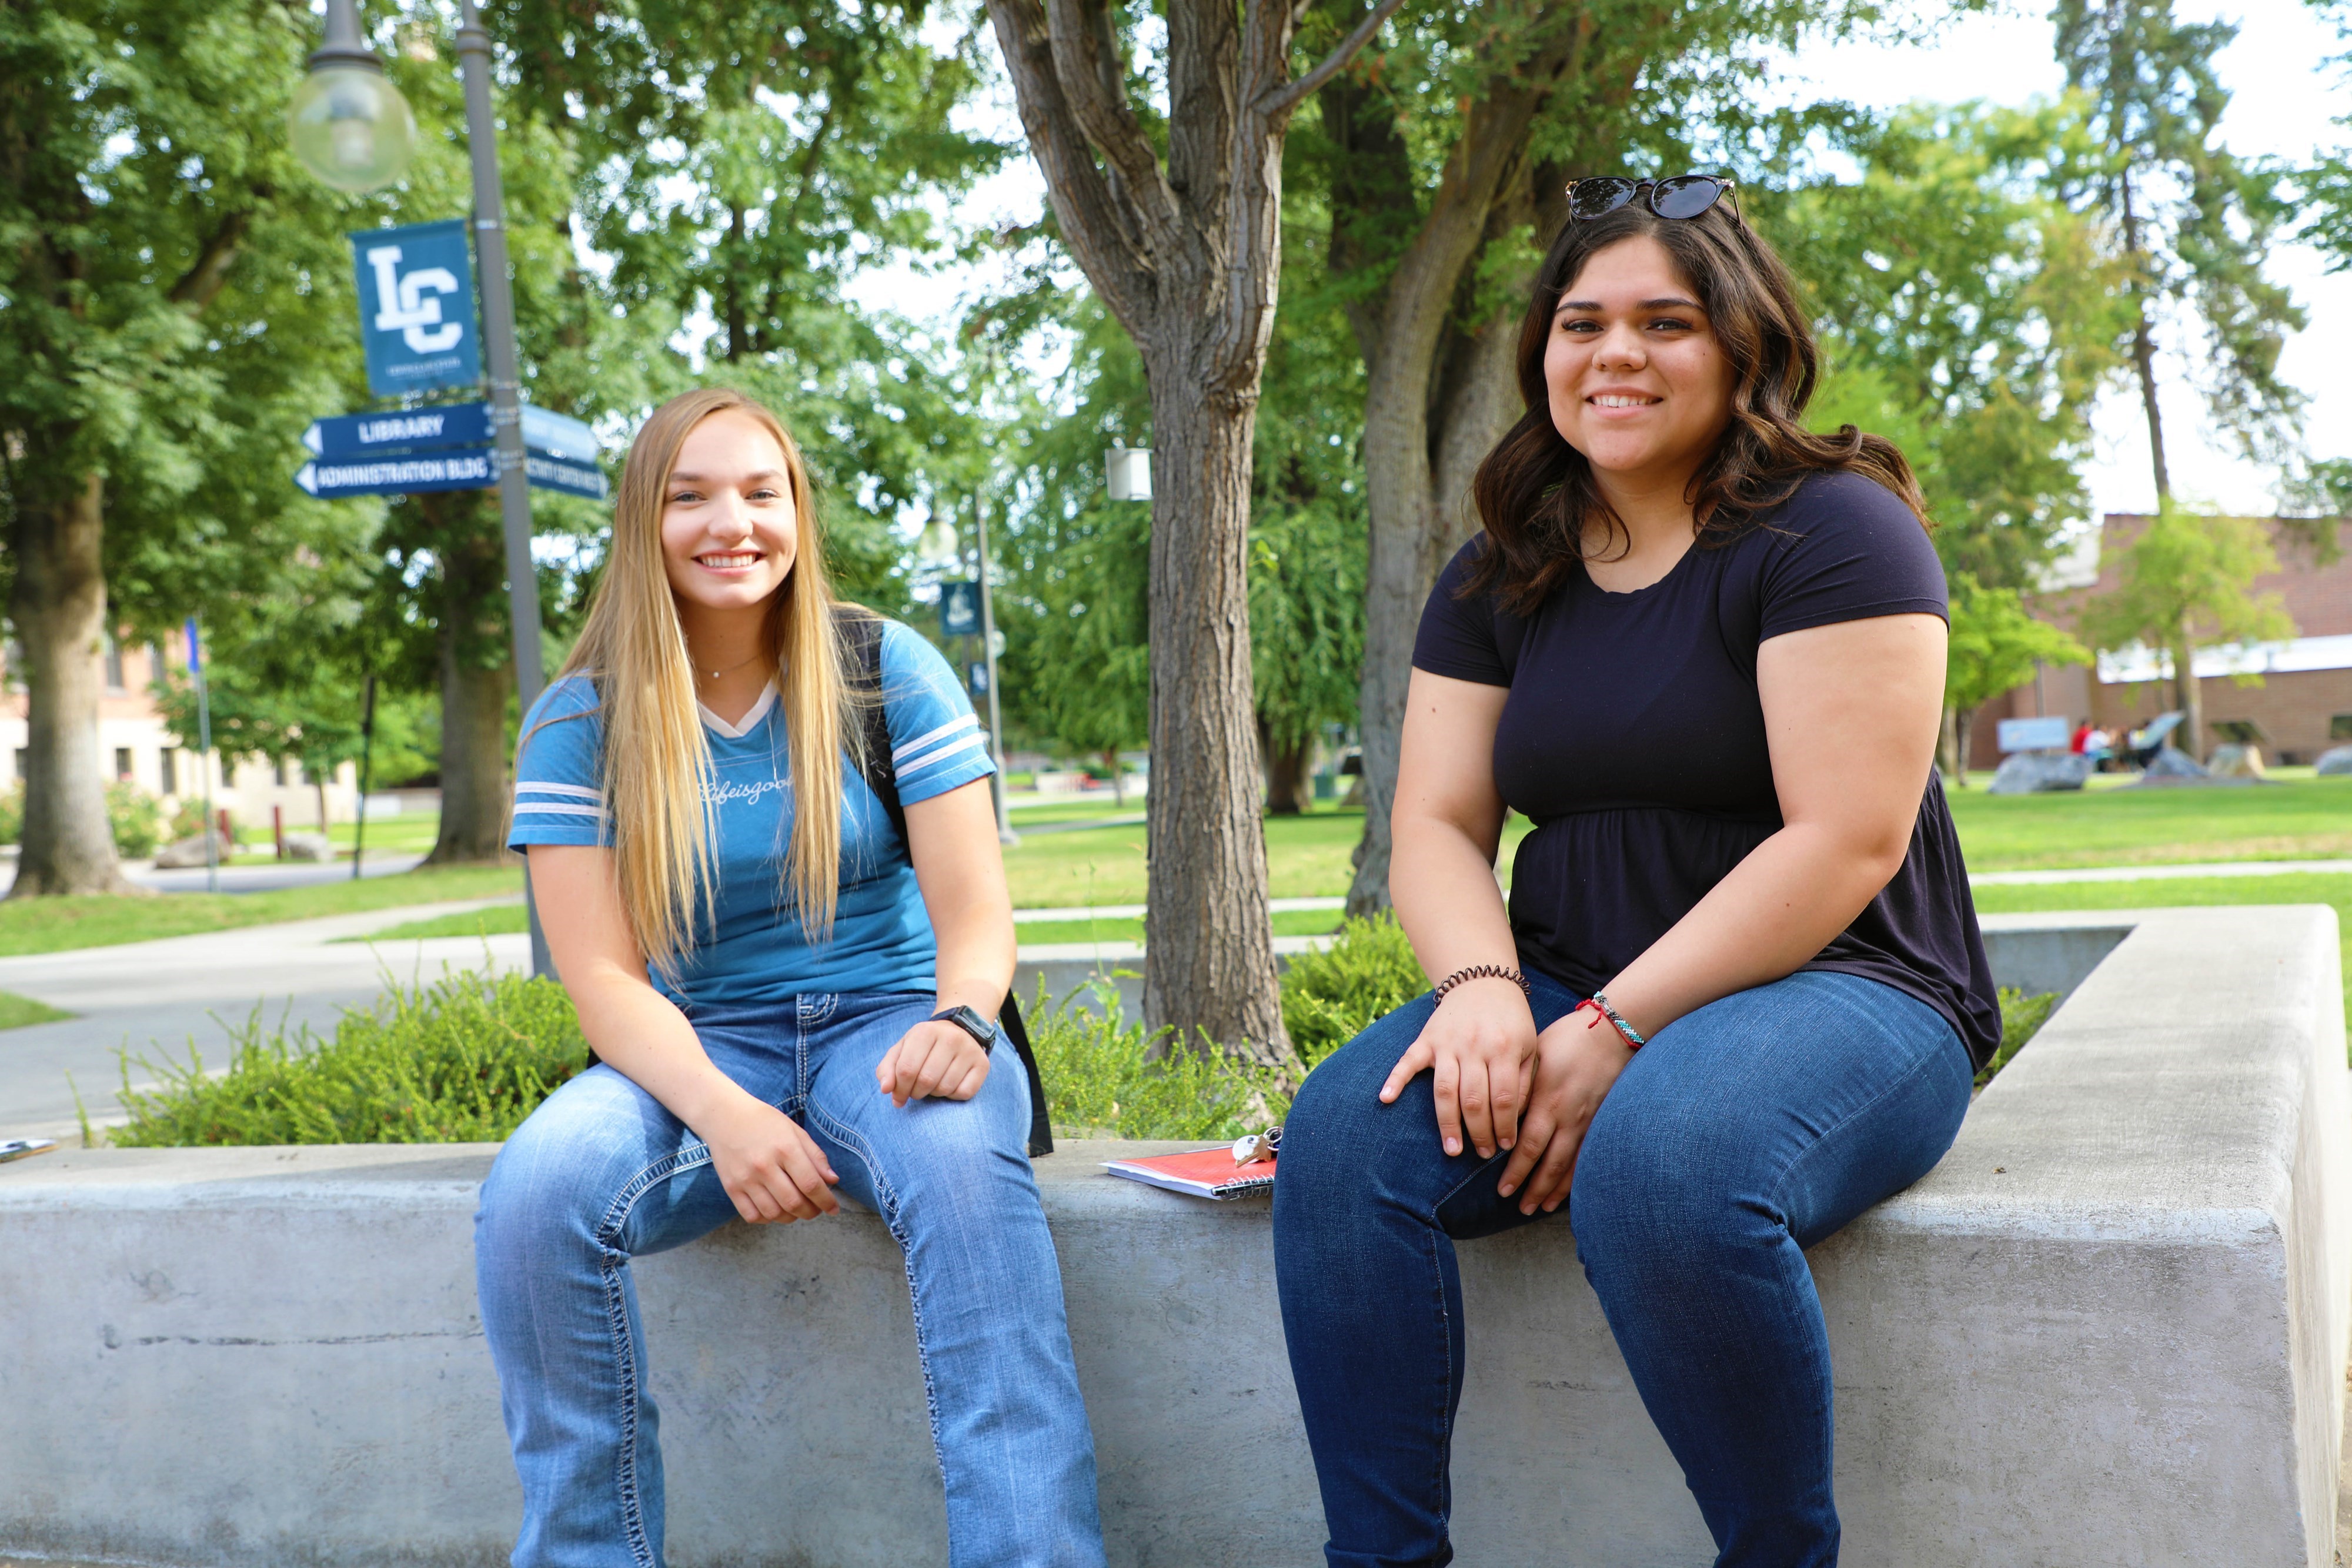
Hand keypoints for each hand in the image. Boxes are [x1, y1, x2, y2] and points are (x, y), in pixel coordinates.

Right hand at [700, 1093, 840, 1223]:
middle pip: (794, 1203)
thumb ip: (815, 1156)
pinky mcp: (731, 1187)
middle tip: (816, 1210)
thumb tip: (832, 1180)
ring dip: (791, 1218)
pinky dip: (768, 1219)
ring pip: (774, 1213)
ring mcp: (745, 1178)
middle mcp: (764, 1165)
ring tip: (797, 1210)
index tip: (833, 1208)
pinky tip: (775, 1210)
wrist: (724, 1116)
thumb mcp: (794, 1131)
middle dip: (811, 1212)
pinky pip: (752, 1215)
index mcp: (785, 1148)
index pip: (811, 1184)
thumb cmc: (764, 1122)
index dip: (826, 1201)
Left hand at [876, 1020, 991, 1107]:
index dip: (899, 1089)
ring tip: (933, 1084)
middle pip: (926, 1080)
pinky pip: (963, 1093)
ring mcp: (969, 1050)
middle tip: (915, 1091)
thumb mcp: (902, 1050)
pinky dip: (953, 1095)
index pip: (906, 1069)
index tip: (897, 1096)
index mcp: (925, 1031)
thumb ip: (887, 1069)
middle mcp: (950, 1038)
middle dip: (915, 1093)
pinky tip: (950, 1084)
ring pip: (945, 1088)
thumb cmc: (924, 1046)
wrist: (958, 1031)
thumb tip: (886, 1090)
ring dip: (934, 1094)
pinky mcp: (983, 1064)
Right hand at [1379, 977, 1537, 1158]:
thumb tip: (1513, 1121)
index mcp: (1504, 1049)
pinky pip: (1408, 1060)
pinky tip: (1385, 1099)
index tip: (1505, 1146)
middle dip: (1479, 1132)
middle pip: (1474, 1099)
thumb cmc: (1511, 1020)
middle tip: (1482, 1155)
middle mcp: (1474, 1047)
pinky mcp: (1426, 1039)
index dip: (1505, 1126)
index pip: (1504, 1098)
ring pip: (1445, 1090)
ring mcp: (1447, 1043)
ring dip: (1447, 1123)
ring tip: (1452, 1151)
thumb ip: (1524, 1081)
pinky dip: (1394, 1079)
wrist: (1483, 982)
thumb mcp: (1529, 1046)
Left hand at [1495, 1005, 1634, 1215]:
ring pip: (1571, 1164)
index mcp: (1546, 1100)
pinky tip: (1570, 1190)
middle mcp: (1568, 1116)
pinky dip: (1579, 1176)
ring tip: (1541, 1208)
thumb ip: (1520, 1089)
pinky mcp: (1603, 1121)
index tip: (1502, 1190)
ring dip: (1555, 1189)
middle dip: (1533, 1188)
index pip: (1528, 1145)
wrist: (1612, 1033)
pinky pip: (1589, 1156)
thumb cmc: (1566, 1040)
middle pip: (1549, 1162)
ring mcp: (1588, 1121)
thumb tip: (1501, 1116)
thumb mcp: (1535, 1059)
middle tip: (1519, 1208)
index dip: (1516, 1171)